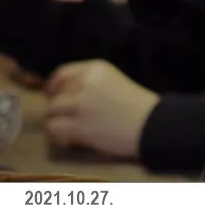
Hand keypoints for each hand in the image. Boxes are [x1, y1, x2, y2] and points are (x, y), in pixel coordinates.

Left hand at [44, 60, 158, 159]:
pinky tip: (68, 137)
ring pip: (52, 109)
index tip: (54, 95)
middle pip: (55, 92)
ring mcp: (82, 104)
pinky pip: (54, 127)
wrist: (152, 125)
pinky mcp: (80, 125)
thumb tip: (61, 93)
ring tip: (67, 128)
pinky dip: (57, 134)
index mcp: (96, 68)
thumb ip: (89, 83)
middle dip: (56, 105)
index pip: (62, 73)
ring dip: (56, 119)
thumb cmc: (137, 105)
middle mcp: (86, 82)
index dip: (54, 86)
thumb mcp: (113, 81)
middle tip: (64, 116)